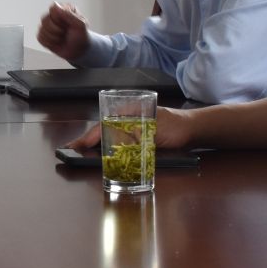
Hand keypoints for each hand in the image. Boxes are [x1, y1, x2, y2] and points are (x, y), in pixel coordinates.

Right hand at [37, 2, 90, 60]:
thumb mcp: (80, 25)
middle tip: (64, 33)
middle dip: (55, 30)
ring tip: (62, 38)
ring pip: (41, 29)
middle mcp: (54, 15)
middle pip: (44, 19)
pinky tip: (56, 42)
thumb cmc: (81, 36)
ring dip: (53, 38)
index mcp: (64, 9)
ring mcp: (48, 25)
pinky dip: (49, 43)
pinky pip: (40, 38)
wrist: (79, 50)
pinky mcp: (43, 35)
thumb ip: (69, 14)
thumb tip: (55, 5)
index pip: (53, 9)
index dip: (58, 19)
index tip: (67, 25)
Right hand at [68, 106, 193, 151]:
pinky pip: (120, 143)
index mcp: (128, 112)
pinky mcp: (140, 137)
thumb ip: (137, 136)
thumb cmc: (175, 127)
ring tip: (82, 152)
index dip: (89, 137)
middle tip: (72, 150)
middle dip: (88, 140)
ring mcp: (133, 128)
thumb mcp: (154, 131)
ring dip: (96, 145)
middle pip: (103, 130)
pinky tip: (102, 154)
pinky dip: (109, 148)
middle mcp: (128, 119)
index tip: (77, 146)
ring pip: (110, 136)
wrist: (194, 129)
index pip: (103, 125)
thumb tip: (118, 145)